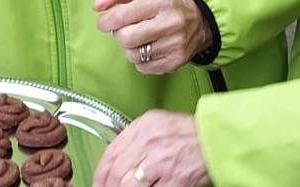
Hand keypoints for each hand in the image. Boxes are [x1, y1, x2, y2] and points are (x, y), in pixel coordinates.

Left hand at [93, 110, 209, 186]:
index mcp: (142, 126)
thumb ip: (139, 141)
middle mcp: (148, 142)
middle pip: (116, 172)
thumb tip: (119, 167)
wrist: (220, 140)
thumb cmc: (192, 135)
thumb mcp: (161, 127)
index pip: (111, 152)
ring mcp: (161, 161)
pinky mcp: (175, 179)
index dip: (101, 174)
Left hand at [94, 0, 211, 74]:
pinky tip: (149, 48)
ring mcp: (174, 46)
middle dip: (119, 35)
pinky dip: (141, 60)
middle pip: (126, 39)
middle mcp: (169, 24)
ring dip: (130, 48)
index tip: (105, 22)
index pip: (122, 17)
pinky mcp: (174, 62)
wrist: (202, 21)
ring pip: (133, 55)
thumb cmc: (170, 5)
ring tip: (140, 39)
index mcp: (161, 2)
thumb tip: (97, 7)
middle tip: (125, 30)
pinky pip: (143, 67)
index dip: (106, 21)